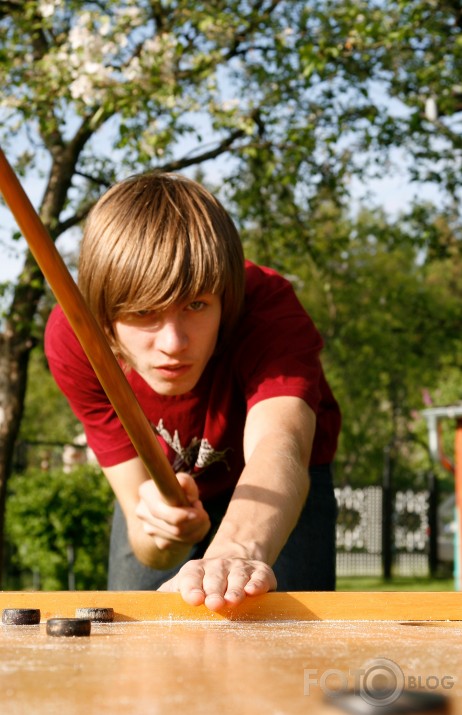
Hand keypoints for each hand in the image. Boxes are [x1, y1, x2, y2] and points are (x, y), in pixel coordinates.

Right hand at [135, 473, 210, 550]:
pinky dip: (196, 534)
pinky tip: (196, 525)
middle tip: (203, 512)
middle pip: (175, 528)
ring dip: (199, 528)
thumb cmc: (179, 490)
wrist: (171, 506)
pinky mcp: (160, 542)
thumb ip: (185, 481)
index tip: (198, 506)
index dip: (181, 514)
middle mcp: (143, 512)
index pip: (161, 510)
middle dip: (196, 521)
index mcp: (146, 492)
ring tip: (201, 516)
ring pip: (182, 538)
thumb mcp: (184, 481)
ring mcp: (150, 530)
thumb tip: (183, 487)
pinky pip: (184, 543)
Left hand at [158, 557, 276, 611]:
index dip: (192, 588)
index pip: (192, 577)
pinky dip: (258, 582)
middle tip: (214, 604)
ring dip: (235, 589)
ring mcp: (240, 567)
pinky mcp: (260, 570)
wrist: (234, 560)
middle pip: (215, 578)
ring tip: (233, 600)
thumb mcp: (185, 584)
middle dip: (215, 591)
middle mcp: (217, 566)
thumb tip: (147, 607)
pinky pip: (259, 575)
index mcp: (195, 570)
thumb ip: (168, 594)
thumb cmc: (204, 582)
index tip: (194, 599)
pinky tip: (254, 590)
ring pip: (237, 577)